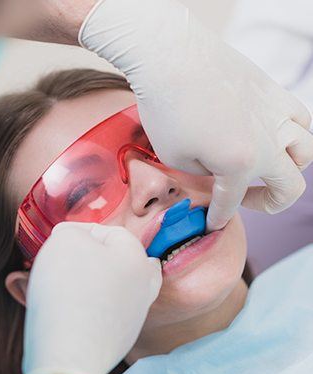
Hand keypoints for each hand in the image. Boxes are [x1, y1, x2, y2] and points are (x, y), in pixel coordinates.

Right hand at [14, 222, 160, 373]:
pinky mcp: (119, 339)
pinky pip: (102, 313)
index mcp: (136, 257)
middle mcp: (143, 285)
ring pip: (110, 287)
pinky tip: (65, 308)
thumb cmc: (68, 289)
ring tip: (58, 284)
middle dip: (88, 258)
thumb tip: (73, 239)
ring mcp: (134, 315)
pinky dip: (86, 306)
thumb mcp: (65, 241)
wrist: (69, 354)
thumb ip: (71, 232)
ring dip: (86, 282)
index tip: (55, 240)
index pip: (108, 232)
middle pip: (115, 261)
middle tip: (62, 261)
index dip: (78, 231)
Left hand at [80, 0, 312, 230]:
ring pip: (306, 151)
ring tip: (264, 169)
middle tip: (245, 200)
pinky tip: (274, 135)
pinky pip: (301, 118)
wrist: (170, 57)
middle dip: (269, 203)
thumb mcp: (175, 157)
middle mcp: (268, 142)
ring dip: (289, 169)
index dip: (219, 217)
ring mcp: (276, 113)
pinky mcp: (273, 91)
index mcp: (240, 164)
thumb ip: (204, 173)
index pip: (232, 202)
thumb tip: (217, 170)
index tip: (211, 224)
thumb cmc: (166, 108)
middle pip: (290, 186)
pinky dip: (294, 134)